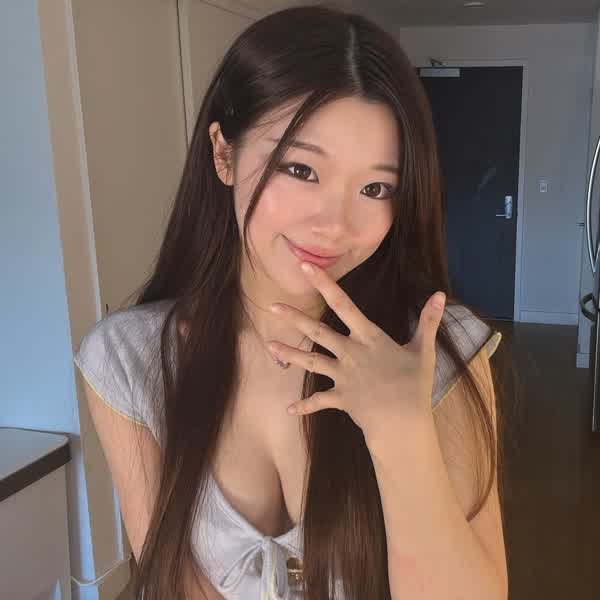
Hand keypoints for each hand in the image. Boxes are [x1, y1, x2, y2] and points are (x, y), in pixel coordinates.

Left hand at [266, 261, 445, 443]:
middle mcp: (349, 353)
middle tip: (273, 306)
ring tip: (269, 346)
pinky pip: (319, 401)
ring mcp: (342, 376)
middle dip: (294, 318)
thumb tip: (441, 294)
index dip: (324, 284)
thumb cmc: (414, 385)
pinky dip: (305, 405)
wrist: (402, 421)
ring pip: (310, 362)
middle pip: (317, 332)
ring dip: (290, 354)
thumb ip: (428, 322)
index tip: (305, 268)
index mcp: (368, 338)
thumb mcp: (423, 350)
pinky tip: (289, 408)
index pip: (343, 305)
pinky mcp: (339, 398)